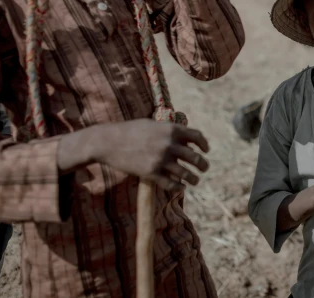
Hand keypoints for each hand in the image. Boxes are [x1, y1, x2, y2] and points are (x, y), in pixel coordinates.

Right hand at [90, 119, 208, 191]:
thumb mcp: (153, 125)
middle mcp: (169, 144)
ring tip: (195, 180)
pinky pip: (171, 183)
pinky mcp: (151, 173)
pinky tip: (181, 187)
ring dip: (194, 178)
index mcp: (171, 129)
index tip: (206, 151)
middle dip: (203, 165)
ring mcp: (160, 159)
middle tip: (204, 168)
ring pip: (186, 174)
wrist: (107, 141)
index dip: (204, 145)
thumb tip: (185, 138)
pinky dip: (178, 187)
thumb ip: (169, 130)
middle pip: (195, 158)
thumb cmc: (130, 130)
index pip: (197, 137)